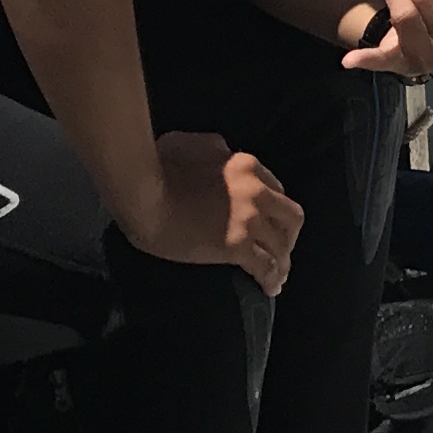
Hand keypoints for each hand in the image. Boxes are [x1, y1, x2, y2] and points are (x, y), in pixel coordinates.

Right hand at [132, 132, 303, 292]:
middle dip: (288, 235)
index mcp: (246, 165)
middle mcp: (256, 190)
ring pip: (281, 244)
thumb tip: (222, 152)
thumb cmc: (156, 166)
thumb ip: (213, 149)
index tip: (269, 222)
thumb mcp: (191, 144)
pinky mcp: (236, 245)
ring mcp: (249, 218)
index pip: (275, 188)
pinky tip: (269, 288)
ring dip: (282, 261)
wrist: (142, 195)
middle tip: (280, 250)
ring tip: (278, 277)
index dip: (274, 208)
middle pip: (290, 216)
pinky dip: (271, 278)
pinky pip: (265, 265)